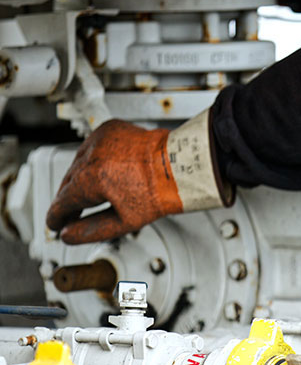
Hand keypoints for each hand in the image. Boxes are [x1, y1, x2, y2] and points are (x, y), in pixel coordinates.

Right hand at [46, 120, 182, 243]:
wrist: (181, 165)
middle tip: (74, 213)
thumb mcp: (125, 221)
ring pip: (79, 163)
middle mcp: (91, 155)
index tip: (55, 224)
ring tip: (95, 194)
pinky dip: (96, 159)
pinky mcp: (109, 129)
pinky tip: (107, 171)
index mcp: (91, 179)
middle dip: (70, 199)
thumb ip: (91, 231)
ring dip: (83, 178)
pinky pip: (93, 147)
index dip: (57, 217)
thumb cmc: (161, 191)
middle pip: (69, 182)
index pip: (62, 202)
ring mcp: (99, 139)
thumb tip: (69, 235)